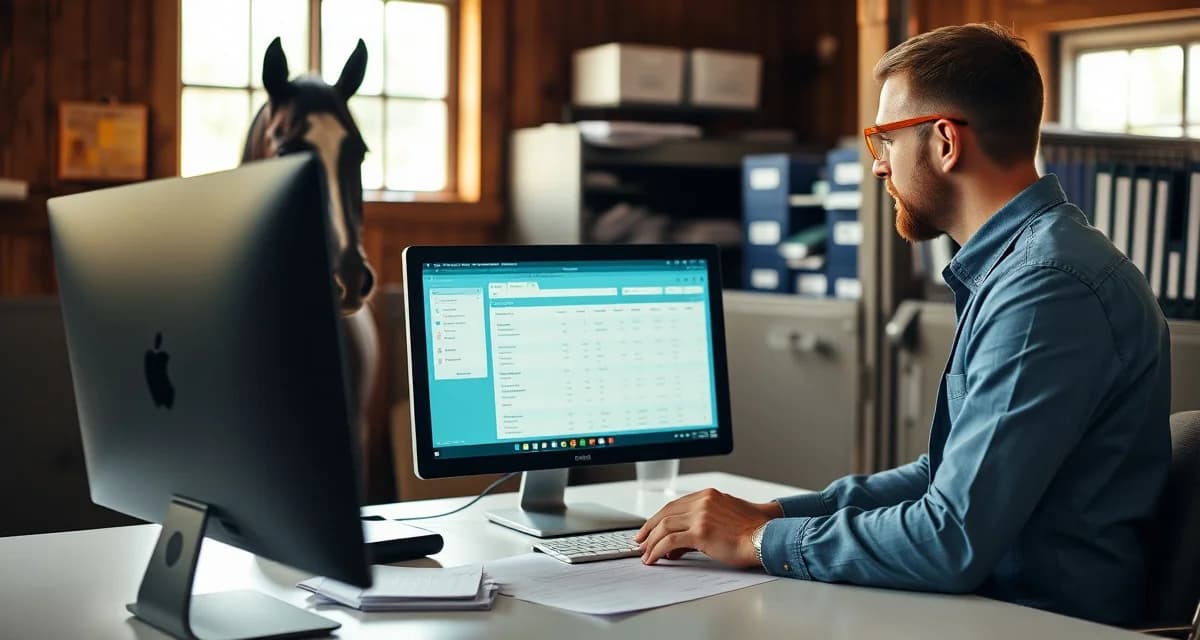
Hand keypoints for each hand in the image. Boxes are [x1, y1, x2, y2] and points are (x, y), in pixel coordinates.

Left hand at [634, 488, 781, 566]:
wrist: (766, 536)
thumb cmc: (752, 530)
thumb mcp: (725, 516)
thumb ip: (703, 522)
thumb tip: (681, 542)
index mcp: (708, 495)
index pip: (675, 504)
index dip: (659, 517)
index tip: (651, 528)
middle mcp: (702, 501)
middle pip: (665, 513)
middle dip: (650, 528)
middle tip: (641, 540)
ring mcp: (700, 515)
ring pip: (664, 526)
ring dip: (651, 541)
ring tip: (645, 553)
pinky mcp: (700, 532)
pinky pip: (670, 541)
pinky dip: (657, 550)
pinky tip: (653, 558)